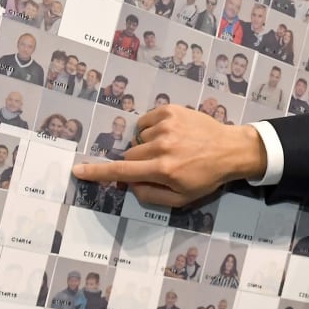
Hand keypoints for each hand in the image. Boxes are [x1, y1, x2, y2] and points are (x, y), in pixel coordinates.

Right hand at [71, 105, 267, 206]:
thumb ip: (151, 195)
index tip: (78, 170)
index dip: (98, 173)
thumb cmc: (206, 177)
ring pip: (138, 139)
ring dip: (149, 146)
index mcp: (163, 170)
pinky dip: (152, 130)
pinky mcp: (170, 110)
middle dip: (139, 163)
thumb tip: (129, 185)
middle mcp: (162, 146)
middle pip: (130, 156)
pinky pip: (145, 122)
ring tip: (173, 149)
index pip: (122, 172)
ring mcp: (166, 126)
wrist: (230, 149)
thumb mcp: (182, 198)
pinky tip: (171, 135)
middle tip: (162, 165)